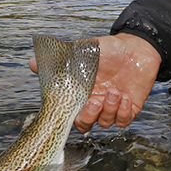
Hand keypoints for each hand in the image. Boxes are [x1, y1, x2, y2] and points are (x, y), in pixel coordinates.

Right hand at [31, 33, 160, 131]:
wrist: (137, 46)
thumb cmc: (108, 50)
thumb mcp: (81, 52)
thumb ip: (59, 60)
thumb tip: (33, 63)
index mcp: (81, 93)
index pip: (70, 114)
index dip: (69, 116)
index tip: (71, 107)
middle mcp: (95, 102)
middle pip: (85, 125)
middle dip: (89, 117)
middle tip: (95, 101)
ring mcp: (112, 106)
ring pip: (105, 123)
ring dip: (109, 110)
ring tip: (114, 92)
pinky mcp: (130, 108)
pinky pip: (124, 121)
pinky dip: (124, 112)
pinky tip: (125, 97)